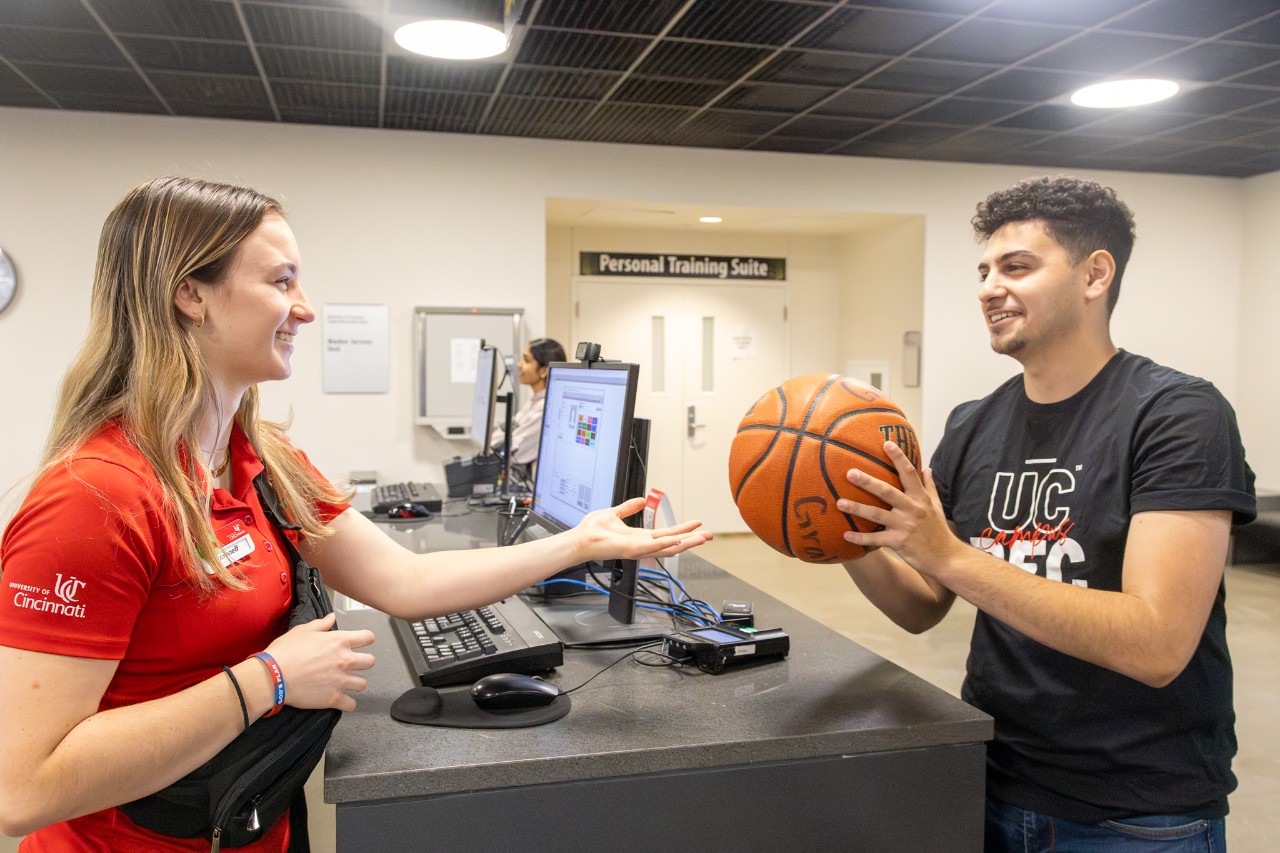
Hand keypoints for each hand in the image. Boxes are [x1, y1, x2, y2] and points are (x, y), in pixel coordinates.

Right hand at [262, 613, 375, 711]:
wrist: (273, 676)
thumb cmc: (286, 651)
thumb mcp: (302, 631)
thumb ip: (321, 624)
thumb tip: (332, 617)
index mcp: (340, 641)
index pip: (368, 637)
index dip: (365, 640)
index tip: (360, 644)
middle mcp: (345, 660)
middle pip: (370, 662)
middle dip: (363, 663)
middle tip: (351, 665)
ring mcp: (341, 681)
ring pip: (363, 684)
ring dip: (355, 684)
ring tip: (345, 683)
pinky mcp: (334, 698)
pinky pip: (352, 704)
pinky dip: (347, 703)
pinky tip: (340, 700)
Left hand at [572, 497, 711, 563]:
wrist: (580, 539)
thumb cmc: (592, 531)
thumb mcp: (614, 513)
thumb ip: (628, 508)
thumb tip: (641, 500)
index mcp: (639, 536)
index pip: (667, 534)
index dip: (683, 530)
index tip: (697, 525)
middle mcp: (642, 544)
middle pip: (673, 543)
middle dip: (691, 540)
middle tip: (709, 536)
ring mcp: (638, 548)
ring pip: (667, 547)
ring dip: (685, 543)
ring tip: (701, 539)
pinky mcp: (631, 549)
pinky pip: (652, 547)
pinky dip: (666, 545)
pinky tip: (678, 541)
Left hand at [837, 441, 956, 573]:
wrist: (947, 558)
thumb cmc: (939, 531)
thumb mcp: (937, 507)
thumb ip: (930, 487)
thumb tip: (928, 468)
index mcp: (920, 499)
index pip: (909, 474)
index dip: (899, 458)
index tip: (887, 444)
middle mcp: (913, 509)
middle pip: (888, 492)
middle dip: (868, 482)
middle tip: (850, 472)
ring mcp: (905, 526)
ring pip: (878, 515)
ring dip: (858, 508)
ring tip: (839, 502)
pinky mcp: (900, 542)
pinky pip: (877, 539)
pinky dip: (861, 538)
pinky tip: (846, 535)